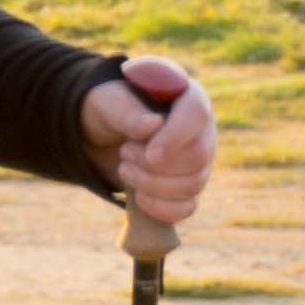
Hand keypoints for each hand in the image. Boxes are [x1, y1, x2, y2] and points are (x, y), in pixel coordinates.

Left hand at [79, 57, 216, 235]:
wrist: (103, 135)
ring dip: (153, 185)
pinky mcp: (189, 186)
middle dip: (155, 165)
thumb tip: (153, 125)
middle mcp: (202, 129)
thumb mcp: (107, 102)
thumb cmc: (108, 109)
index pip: (197, 114)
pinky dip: (162, 209)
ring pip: (193, 184)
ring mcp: (200, 160)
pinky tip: (139, 199)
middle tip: (124, 153)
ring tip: (125, 169)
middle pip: (198, 156)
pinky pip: (188, 206)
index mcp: (187, 96)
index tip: (150, 155)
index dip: (175, 137)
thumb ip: (127, 111)